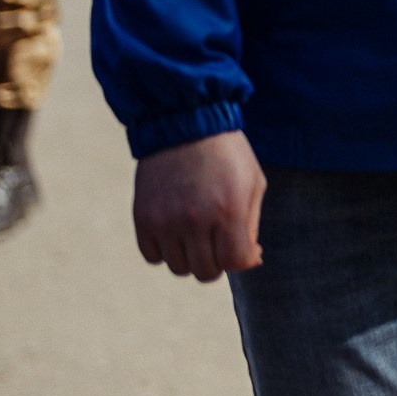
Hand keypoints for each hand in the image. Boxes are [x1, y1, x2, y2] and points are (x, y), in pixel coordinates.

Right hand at [133, 130, 265, 281]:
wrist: (185, 124)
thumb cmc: (228, 155)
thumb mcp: (253, 184)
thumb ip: (251, 226)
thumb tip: (249, 261)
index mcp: (228, 211)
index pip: (234, 262)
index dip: (241, 260)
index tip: (240, 247)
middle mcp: (195, 220)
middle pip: (205, 271)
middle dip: (216, 261)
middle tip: (217, 241)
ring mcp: (166, 221)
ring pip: (178, 267)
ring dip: (190, 257)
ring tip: (196, 233)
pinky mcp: (143, 218)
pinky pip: (152, 256)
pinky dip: (164, 250)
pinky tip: (175, 231)